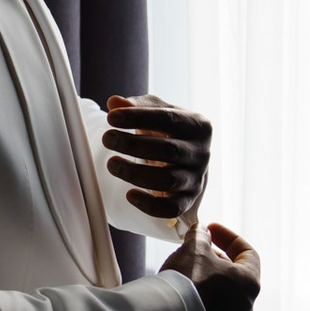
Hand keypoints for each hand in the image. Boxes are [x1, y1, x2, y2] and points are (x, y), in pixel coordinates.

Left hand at [101, 94, 211, 220]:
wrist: (185, 157)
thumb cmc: (168, 130)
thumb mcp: (156, 111)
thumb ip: (136, 105)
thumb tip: (114, 102)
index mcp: (197, 125)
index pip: (168, 119)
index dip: (138, 118)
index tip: (111, 117)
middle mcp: (201, 153)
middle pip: (168, 150)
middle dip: (133, 145)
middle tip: (107, 139)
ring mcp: (197, 178)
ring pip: (168, 180)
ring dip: (135, 173)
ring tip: (112, 164)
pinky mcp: (188, 200)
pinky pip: (171, 208)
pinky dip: (150, 205)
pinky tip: (130, 194)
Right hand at [160, 222, 260, 310]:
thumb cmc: (189, 283)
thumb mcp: (195, 248)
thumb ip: (200, 236)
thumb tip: (200, 232)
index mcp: (249, 283)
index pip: (248, 253)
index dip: (229, 237)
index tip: (211, 230)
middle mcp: (245, 306)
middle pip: (235, 274)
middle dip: (216, 258)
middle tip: (197, 249)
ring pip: (222, 295)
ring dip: (208, 279)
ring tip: (187, 269)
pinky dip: (200, 298)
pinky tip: (183, 291)